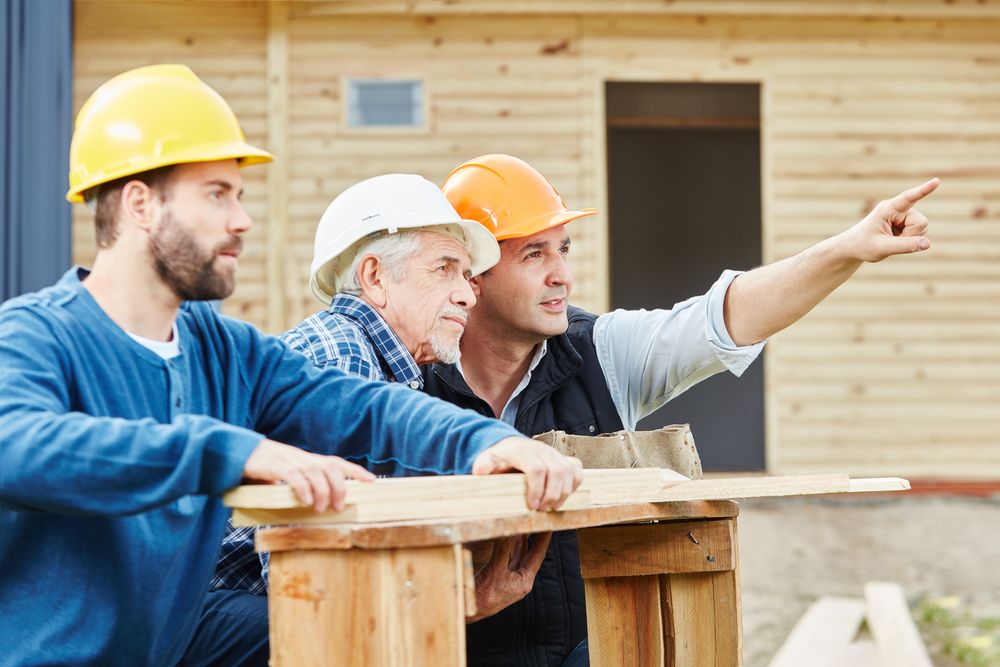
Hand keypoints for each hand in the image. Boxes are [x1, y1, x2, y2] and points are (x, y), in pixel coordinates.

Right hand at [242, 439, 374, 511]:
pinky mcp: (275, 467)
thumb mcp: (289, 476)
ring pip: (316, 472)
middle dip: (340, 487)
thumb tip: (315, 506)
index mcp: (310, 461)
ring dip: (322, 492)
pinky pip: (294, 476)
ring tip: (320, 509)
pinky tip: (305, 501)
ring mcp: (290, 461)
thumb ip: (303, 487)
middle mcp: (304, 459)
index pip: (338, 463)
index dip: (356, 471)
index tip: (372, 481)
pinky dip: (303, 489)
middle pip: (331, 467)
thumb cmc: (268, 468)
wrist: (242, 452)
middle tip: (338, 507)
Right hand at [466, 533, 551, 622]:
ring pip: (519, 555)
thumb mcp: (494, 570)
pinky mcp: (500, 576)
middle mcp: (520, 579)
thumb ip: (502, 549)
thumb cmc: (483, 595)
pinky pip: (508, 557)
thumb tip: (506, 531)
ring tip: (526, 524)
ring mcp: (511, 578)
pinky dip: (510, 546)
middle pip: (531, 554)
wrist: (469, 609)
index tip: (550, 525)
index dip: (544, 539)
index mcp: (525, 581)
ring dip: (521, 540)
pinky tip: (510, 537)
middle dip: (535, 538)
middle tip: (539, 522)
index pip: (538, 555)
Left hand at [472, 437, 582, 510]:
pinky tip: (563, 495)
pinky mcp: (563, 458)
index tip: (532, 506)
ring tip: (551, 507)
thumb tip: (479, 471)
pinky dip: (575, 484)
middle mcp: (541, 449)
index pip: (537, 469)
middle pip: (557, 471)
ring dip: (564, 493)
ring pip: (569, 471)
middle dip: (552, 495)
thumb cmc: (500, 457)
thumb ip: (484, 465)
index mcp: (522, 450)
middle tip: (542, 510)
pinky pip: (577, 469)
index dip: (538, 490)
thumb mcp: (487, 459)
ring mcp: (554, 453)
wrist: (510, 446)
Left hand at [840, 178, 937, 262]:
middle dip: (912, 235)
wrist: (855, 247)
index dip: (923, 190)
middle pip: (921, 222)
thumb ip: (904, 246)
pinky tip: (896, 240)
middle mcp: (898, 209)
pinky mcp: (908, 224)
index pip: (908, 197)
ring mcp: (905, 216)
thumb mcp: (881, 248)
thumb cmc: (863, 245)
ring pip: (923, 228)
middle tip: (891, 241)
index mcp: (887, 209)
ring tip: (891, 240)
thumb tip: (927, 243)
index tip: (936, 181)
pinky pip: (920, 234)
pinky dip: (911, 241)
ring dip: (911, 239)